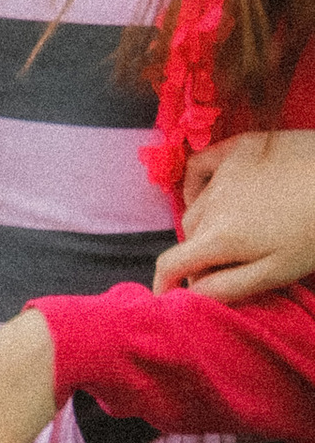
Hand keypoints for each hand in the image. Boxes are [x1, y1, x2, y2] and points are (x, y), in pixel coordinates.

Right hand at [156, 128, 314, 301]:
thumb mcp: (277, 272)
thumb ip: (227, 287)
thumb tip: (191, 293)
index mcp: (219, 238)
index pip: (170, 264)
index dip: (165, 285)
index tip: (170, 295)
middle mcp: (212, 202)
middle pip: (188, 237)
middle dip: (199, 254)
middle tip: (229, 263)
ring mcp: (224, 170)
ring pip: (196, 205)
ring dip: (205, 223)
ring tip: (235, 230)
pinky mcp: (240, 147)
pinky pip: (201, 165)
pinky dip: (197, 183)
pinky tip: (212, 191)